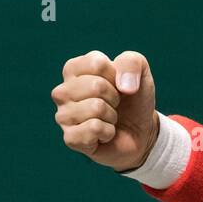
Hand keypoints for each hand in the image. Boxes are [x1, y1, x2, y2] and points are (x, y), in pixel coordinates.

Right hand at [51, 49, 157, 172]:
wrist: (140, 131)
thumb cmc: (133, 98)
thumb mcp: (140, 72)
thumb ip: (132, 62)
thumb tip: (123, 86)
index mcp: (73, 69)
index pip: (97, 64)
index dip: (116, 75)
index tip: (116, 84)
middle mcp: (62, 92)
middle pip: (95, 85)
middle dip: (115, 97)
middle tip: (114, 104)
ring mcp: (63, 116)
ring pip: (95, 107)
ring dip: (112, 115)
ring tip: (109, 118)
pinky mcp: (70, 138)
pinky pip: (94, 128)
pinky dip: (108, 131)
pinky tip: (104, 134)